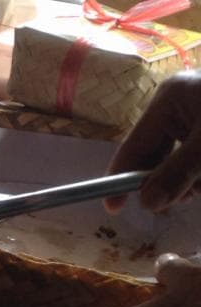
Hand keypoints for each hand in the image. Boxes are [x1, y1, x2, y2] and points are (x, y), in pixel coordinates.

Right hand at [105, 70, 200, 213]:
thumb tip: (147, 203)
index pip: (135, 145)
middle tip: (178, 202)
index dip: (122, 177)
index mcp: (168, 99)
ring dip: (189, 178)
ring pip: (176, 157)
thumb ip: (178, 173)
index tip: (112, 207)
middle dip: (164, 179)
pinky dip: (197, 171)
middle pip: (155, 153)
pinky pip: (193, 154)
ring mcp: (195, 111)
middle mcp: (177, 103)